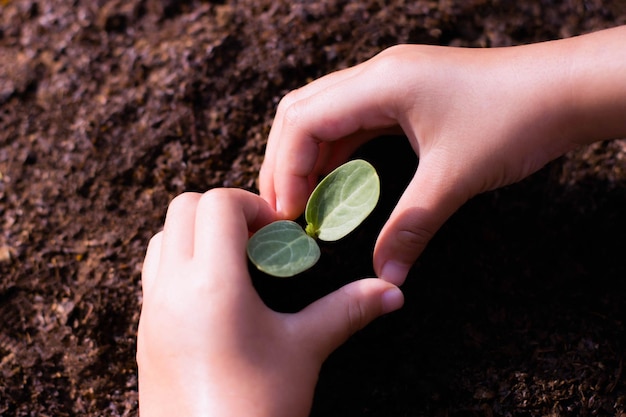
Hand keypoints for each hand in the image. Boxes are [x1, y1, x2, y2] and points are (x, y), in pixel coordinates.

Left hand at [137, 189, 403, 416]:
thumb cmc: (258, 408)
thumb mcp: (305, 351)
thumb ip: (347, 310)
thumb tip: (392, 292)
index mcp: (212, 284)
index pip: (218, 204)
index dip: (253, 206)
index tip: (279, 236)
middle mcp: (172, 288)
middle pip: (184, 208)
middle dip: (224, 212)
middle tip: (260, 243)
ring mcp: (152, 310)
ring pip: (164, 237)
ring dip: (198, 235)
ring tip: (236, 265)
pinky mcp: (145, 331)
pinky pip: (155, 273)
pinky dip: (182, 262)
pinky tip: (215, 297)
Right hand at [260, 26, 625, 284]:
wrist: (566, 90)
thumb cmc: (515, 120)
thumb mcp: (454, 177)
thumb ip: (411, 226)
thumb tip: (386, 275)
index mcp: (381, 83)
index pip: (304, 121)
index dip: (287, 169)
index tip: (289, 213)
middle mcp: (377, 75)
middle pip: (302, 111)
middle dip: (285, 160)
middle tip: (283, 208)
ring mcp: (391, 82)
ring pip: (325, 114)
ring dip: (308, 156)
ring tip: (303, 200)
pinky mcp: (405, 95)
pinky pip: (353, 121)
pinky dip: (336, 152)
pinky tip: (336, 182)